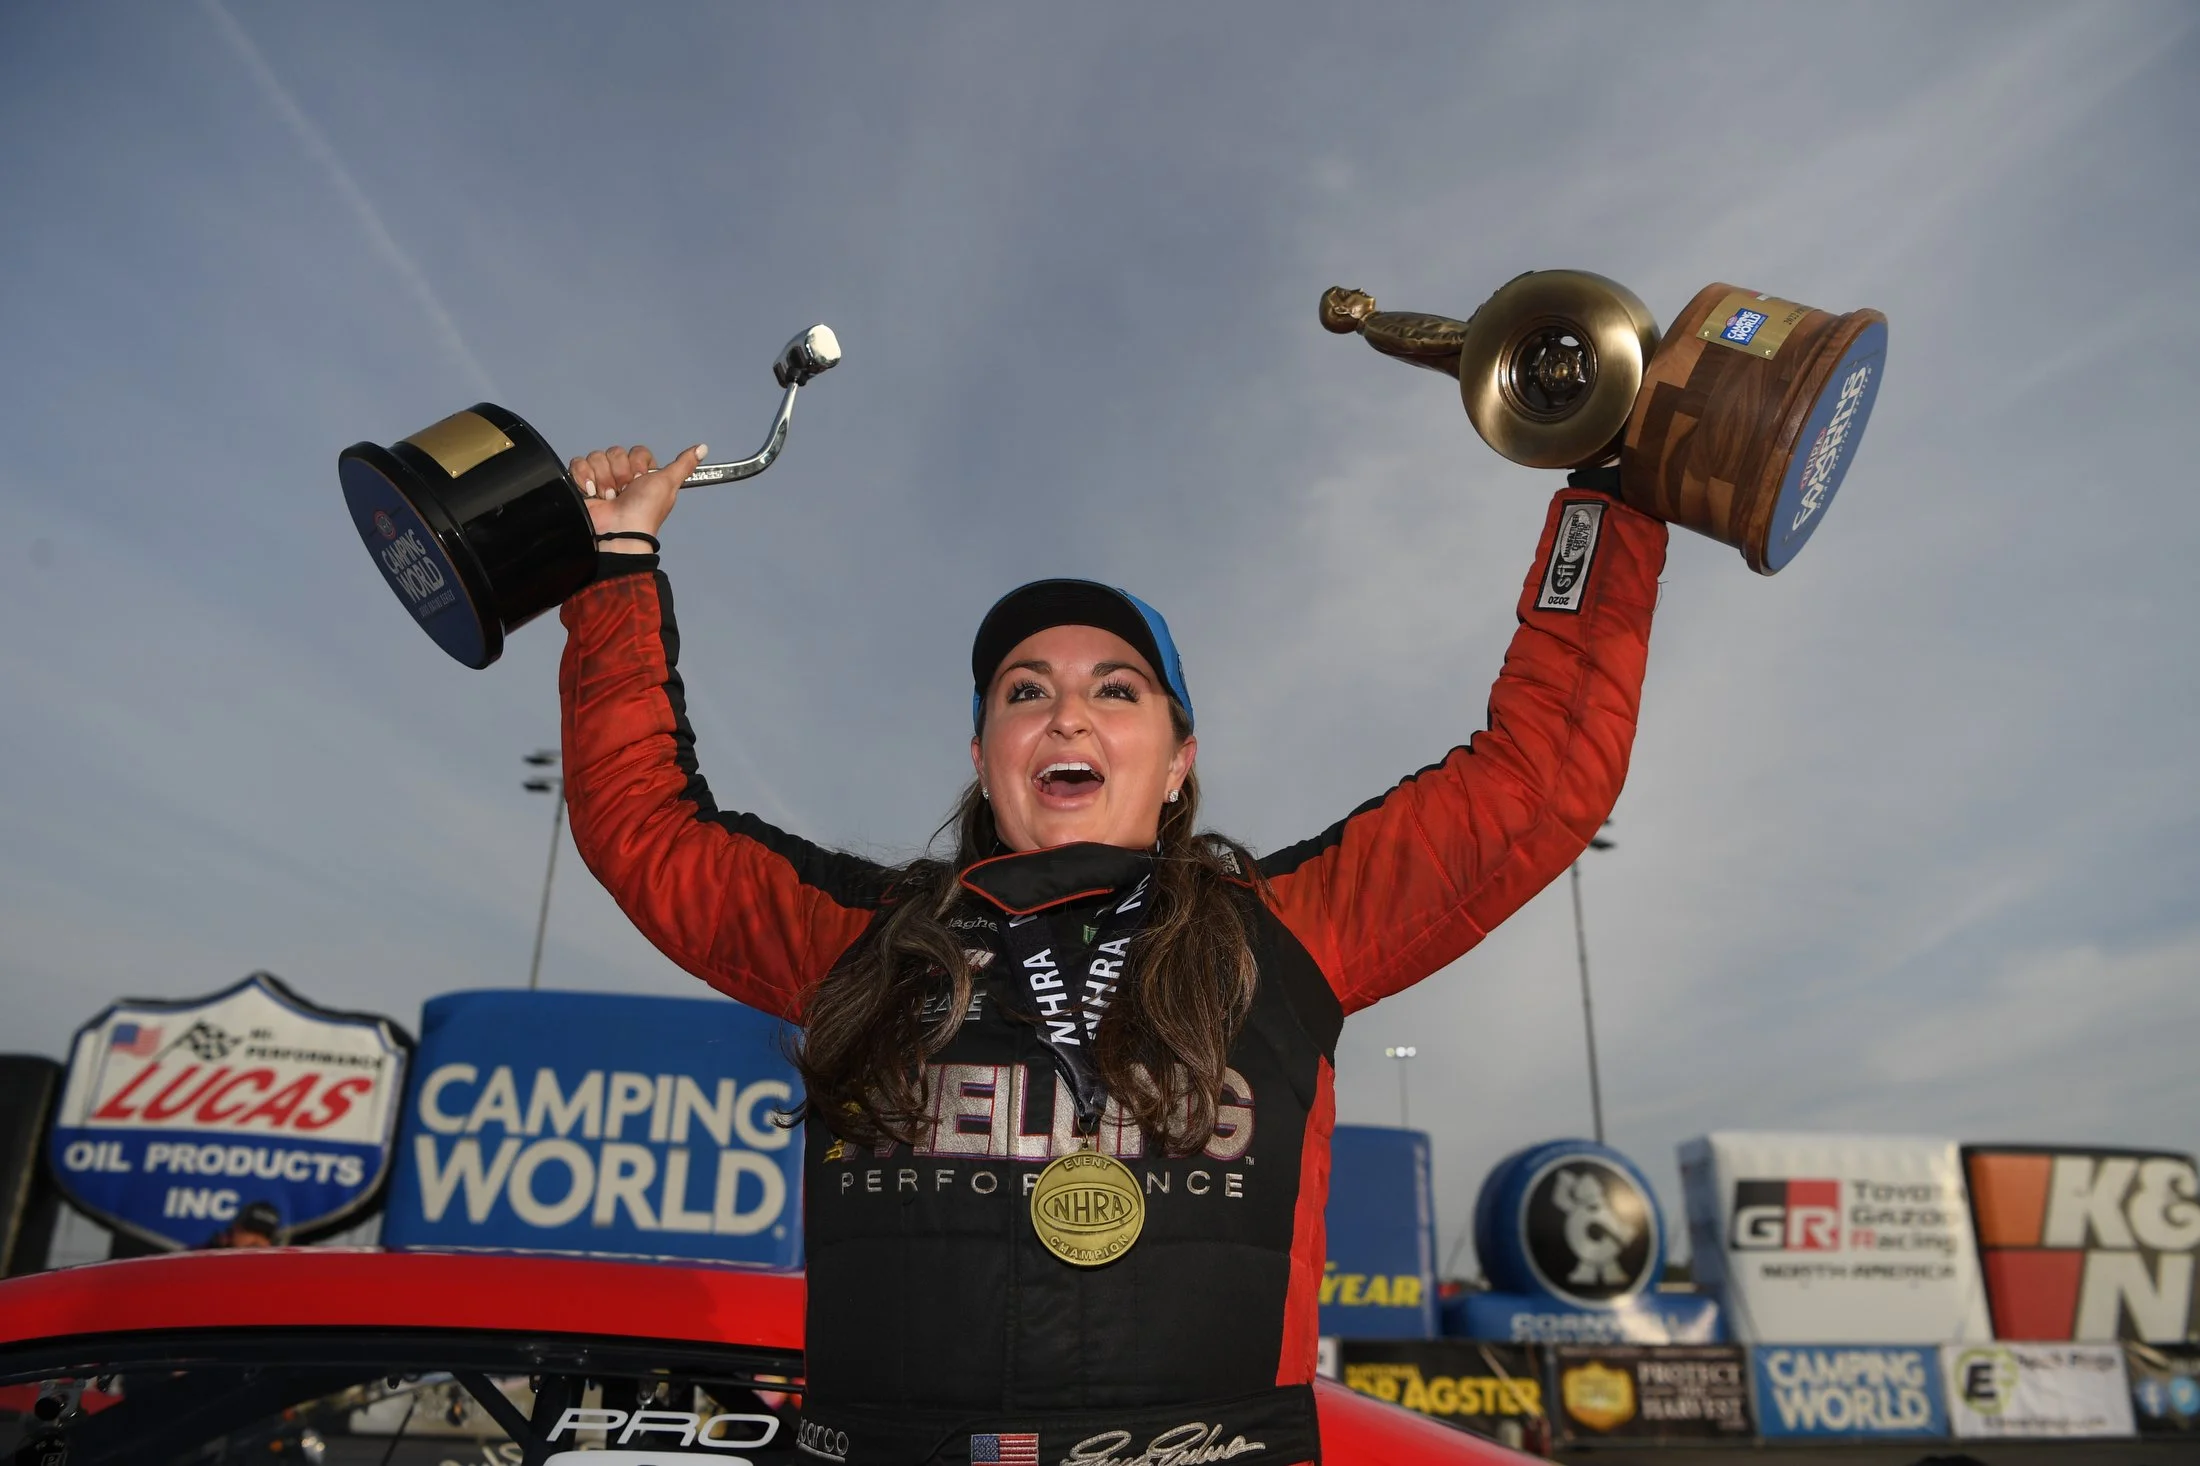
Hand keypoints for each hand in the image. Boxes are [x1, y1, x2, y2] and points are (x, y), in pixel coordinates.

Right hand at [569, 441, 706, 551]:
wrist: (618, 532)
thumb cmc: (644, 511)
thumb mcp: (668, 484)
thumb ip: (684, 464)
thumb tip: (702, 448)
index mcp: (641, 474)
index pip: (636, 451)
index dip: (637, 464)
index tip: (639, 481)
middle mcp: (621, 476)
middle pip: (615, 452)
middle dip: (619, 473)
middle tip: (624, 492)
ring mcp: (600, 480)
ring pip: (596, 457)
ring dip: (603, 479)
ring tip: (609, 497)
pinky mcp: (581, 484)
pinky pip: (578, 464)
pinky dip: (584, 479)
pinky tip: (593, 494)